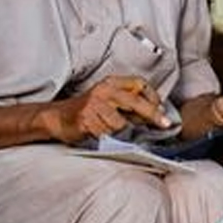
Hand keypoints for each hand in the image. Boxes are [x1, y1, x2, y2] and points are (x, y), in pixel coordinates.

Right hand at [38, 76, 172, 143]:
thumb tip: (154, 116)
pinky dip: (107, 139)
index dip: (153, 97)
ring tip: (112, 132)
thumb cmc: (86, 111)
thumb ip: (128, 105)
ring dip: (122, 133)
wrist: (57, 117)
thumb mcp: (107, 100)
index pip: (139, 84)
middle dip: (152, 114)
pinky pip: (106, 134)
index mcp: (110, 83)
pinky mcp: (86, 119)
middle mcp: (103, 91)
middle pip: (135, 102)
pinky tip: (100, 135)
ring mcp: (94, 105)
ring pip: (121, 124)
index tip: (162, 110)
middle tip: (164, 124)